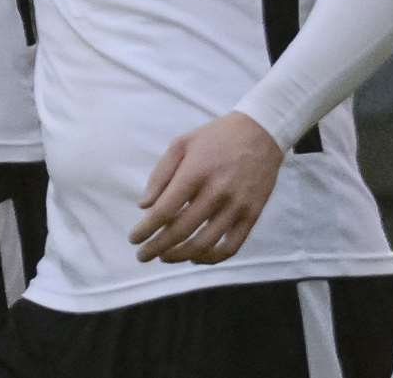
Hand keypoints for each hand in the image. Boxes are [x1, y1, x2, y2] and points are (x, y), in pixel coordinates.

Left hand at [129, 112, 284, 264]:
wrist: (260, 133)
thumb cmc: (214, 138)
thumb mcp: (180, 144)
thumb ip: (160, 175)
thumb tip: (144, 206)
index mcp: (195, 172)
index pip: (165, 210)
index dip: (146, 229)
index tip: (133, 239)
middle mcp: (217, 192)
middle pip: (182, 230)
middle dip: (157, 247)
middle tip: (142, 256)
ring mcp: (237, 206)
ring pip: (206, 244)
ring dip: (181, 255)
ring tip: (165, 257)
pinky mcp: (252, 215)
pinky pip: (232, 246)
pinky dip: (211, 258)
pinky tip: (195, 258)